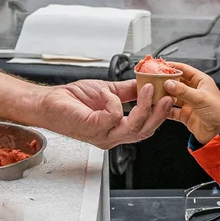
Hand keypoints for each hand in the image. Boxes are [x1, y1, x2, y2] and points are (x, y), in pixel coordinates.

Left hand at [35, 79, 173, 149]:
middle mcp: (111, 137)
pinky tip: (106, 93)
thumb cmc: (72, 101)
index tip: (169, 96)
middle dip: (159, 114)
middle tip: (167, 96)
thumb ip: (127, 91)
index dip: (159, 114)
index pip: (146, 128)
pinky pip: (113, 115)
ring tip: (147, 89)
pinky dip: (113, 100)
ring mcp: (103, 135)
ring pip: (134, 127)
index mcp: (116, 130)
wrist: (50, 102)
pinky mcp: (93, 128)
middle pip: (145, 132)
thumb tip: (145, 83)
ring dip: (143, 106)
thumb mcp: (108, 91)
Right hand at [162, 62, 219, 145]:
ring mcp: (189, 103)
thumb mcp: (201, 98)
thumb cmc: (219, 112)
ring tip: (154, 93)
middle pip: (176, 82)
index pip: (184, 70)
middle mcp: (194, 91)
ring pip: (172, 96)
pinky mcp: (185, 114)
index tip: (160, 65)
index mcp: (201, 82)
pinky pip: (172, 110)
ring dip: (164, 95)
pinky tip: (158, 107)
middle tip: (154, 79)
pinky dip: (165, 109)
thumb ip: (183, 91)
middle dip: (165, 81)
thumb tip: (169, 83)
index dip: (172, 67)